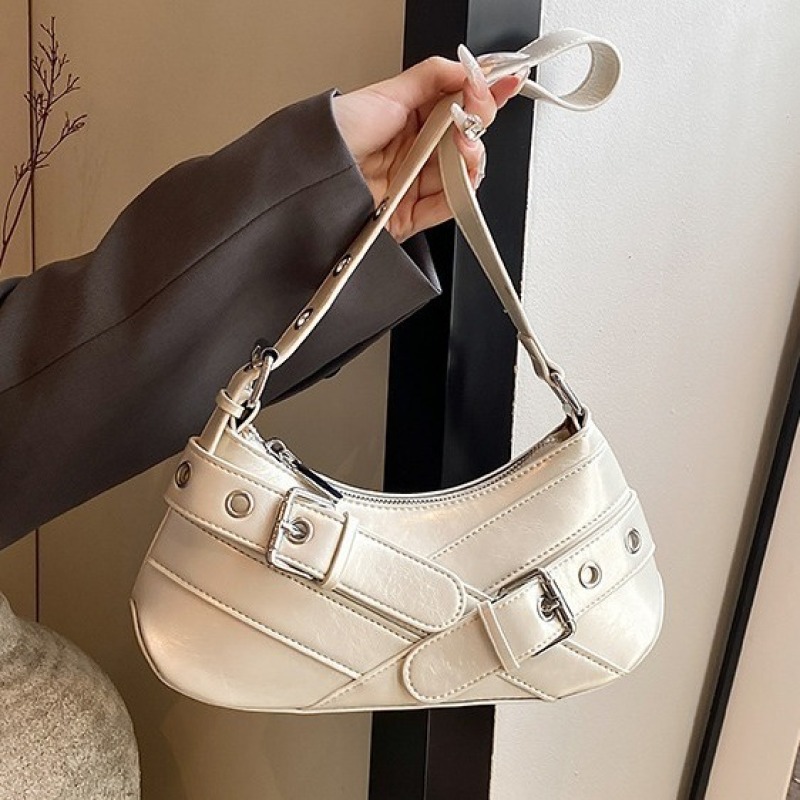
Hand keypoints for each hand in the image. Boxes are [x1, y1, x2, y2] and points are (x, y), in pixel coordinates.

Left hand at [332, 49, 524, 241]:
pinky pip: (449, 207)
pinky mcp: (412, 216)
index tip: (505, 82)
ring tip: (459, 143)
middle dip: (477, 123)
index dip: (484, 95)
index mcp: (409, 120)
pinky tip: (458, 174)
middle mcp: (414, 152)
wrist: (311, 181)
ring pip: (463, 174)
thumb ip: (432, 77)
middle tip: (471, 111)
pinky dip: (460, 192)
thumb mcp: (386, 93)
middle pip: (466, 140)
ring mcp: (414, 184)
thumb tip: (468, 68)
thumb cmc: (333, 138)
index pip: (458, 107)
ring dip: (471, 157)